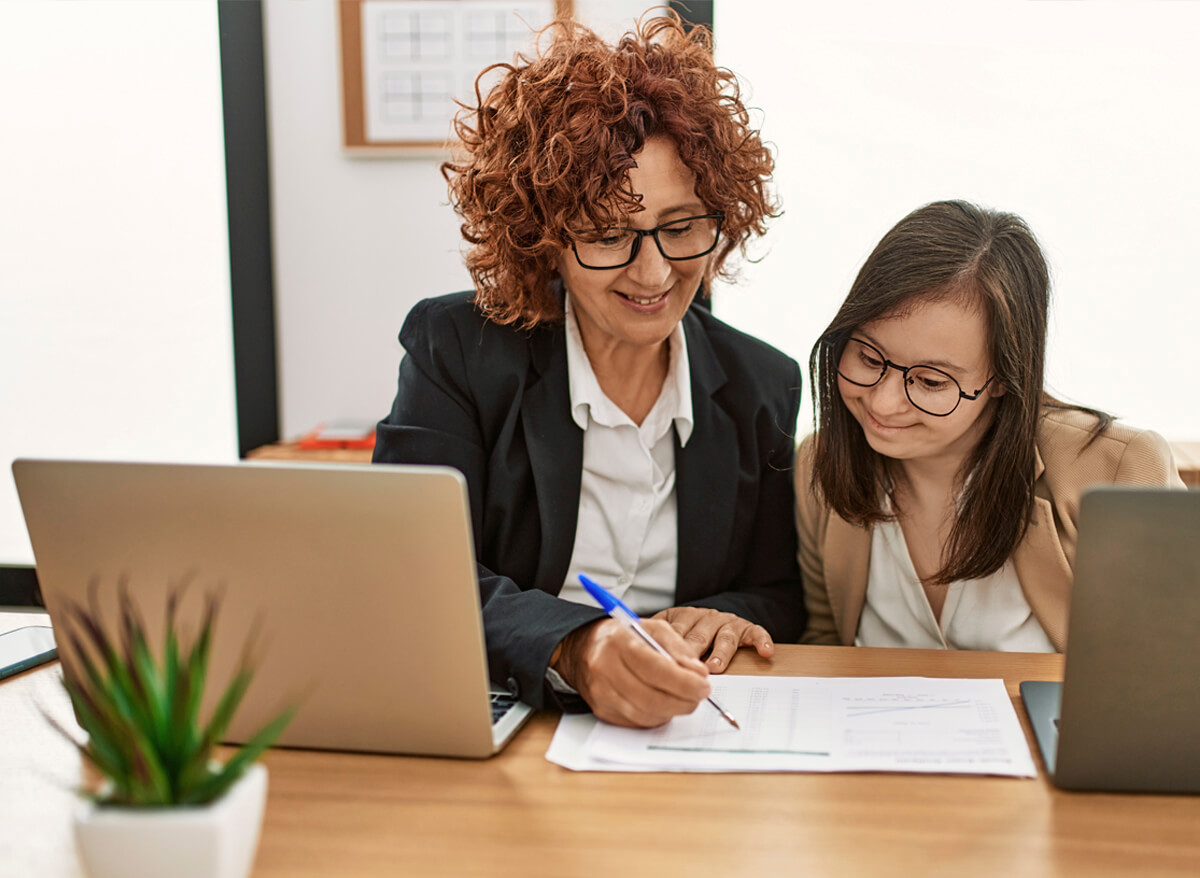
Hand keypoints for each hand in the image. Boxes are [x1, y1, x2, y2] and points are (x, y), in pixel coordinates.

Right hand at [551, 618, 710, 727]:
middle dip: (683, 701)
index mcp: (619, 643)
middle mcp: (606, 669)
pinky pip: (636, 722)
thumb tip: (699, 673)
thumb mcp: (653, 629)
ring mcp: (602, 693)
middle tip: (698, 696)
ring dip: (672, 711)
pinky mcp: (602, 711)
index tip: (704, 686)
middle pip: (652, 698)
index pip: (656, 669)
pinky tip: (663, 704)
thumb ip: (678, 648)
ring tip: (683, 699)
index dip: (684, 682)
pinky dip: (657, 717)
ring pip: (646, 715)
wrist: (582, 649)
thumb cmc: (622, 636)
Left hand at [651, 607, 773, 672]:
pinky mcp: (746, 627)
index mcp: (682, 618)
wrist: (717, 617)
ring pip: (724, 637)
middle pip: (698, 636)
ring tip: (714, 669)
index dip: (670, 651)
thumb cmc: (688, 633)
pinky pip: (755, 632)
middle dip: (692, 655)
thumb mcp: (668, 634)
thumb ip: (657, 646)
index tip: (664, 666)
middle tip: (687, 671)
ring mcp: (726, 622)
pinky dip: (760, 640)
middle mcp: (704, 618)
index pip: (674, 633)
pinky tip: (765, 652)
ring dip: (720, 653)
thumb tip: (638, 666)